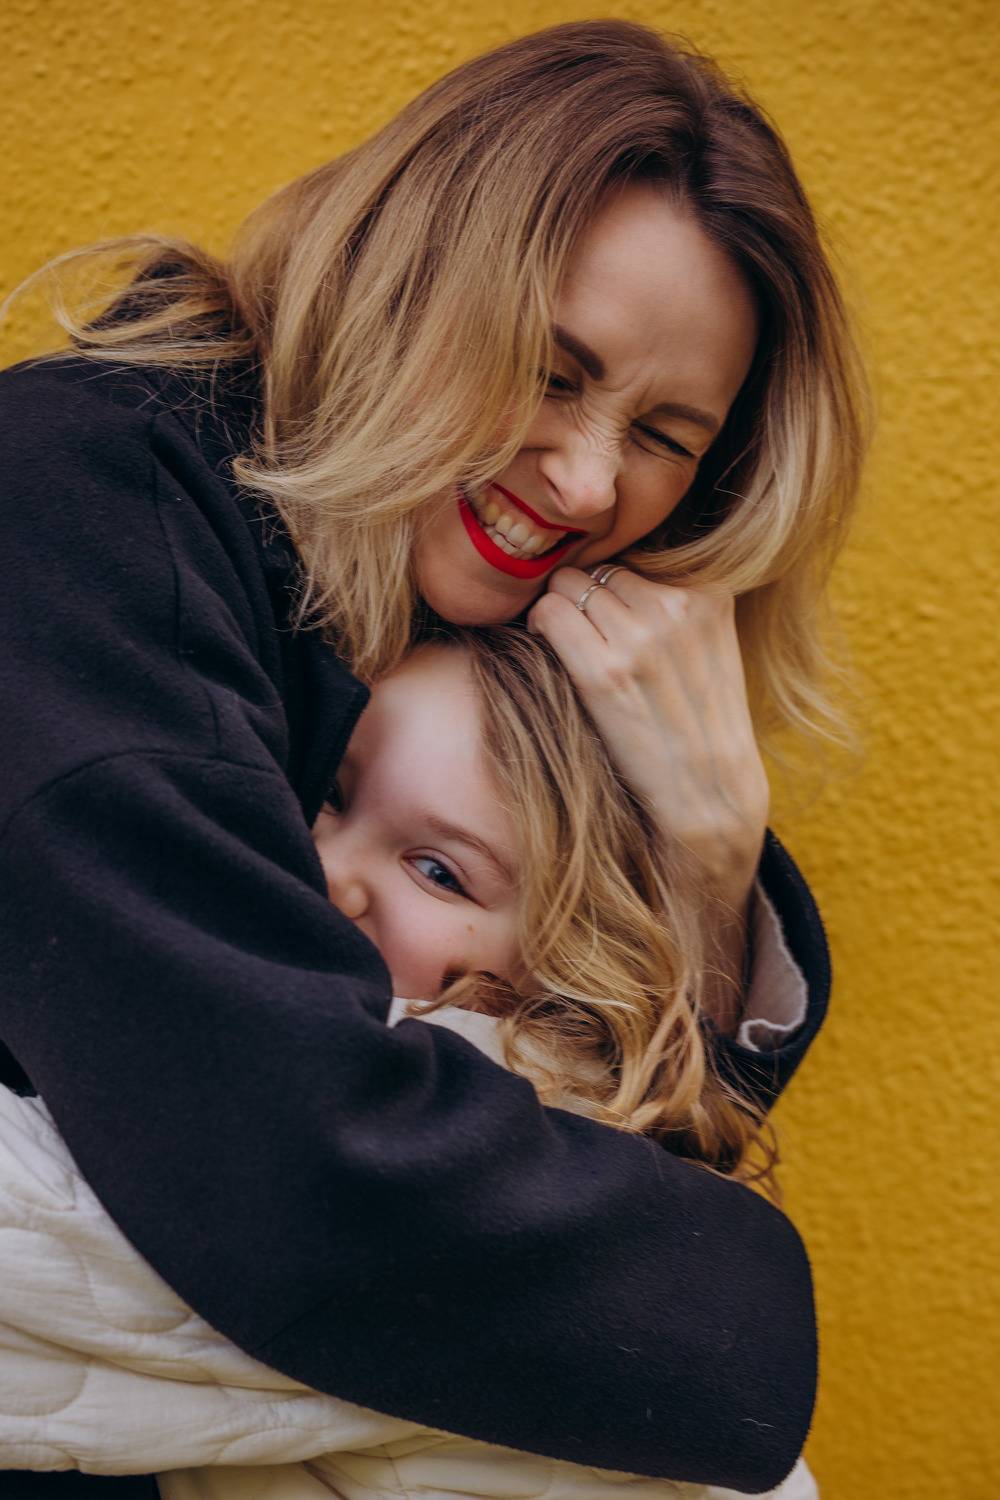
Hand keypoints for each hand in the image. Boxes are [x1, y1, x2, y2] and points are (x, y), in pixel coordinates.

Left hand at [527, 565, 768, 1027]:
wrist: (708, 798)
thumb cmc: (697, 725)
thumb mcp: (709, 648)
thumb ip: (672, 603)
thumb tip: (605, 567)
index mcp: (709, 593)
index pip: (635, 557)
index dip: (612, 589)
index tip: (610, 623)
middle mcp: (677, 606)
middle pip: (598, 569)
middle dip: (584, 598)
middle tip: (584, 640)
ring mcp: (640, 638)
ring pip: (568, 585)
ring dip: (558, 613)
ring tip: (571, 653)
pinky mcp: (603, 672)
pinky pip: (549, 613)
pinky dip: (539, 627)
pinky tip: (550, 654)